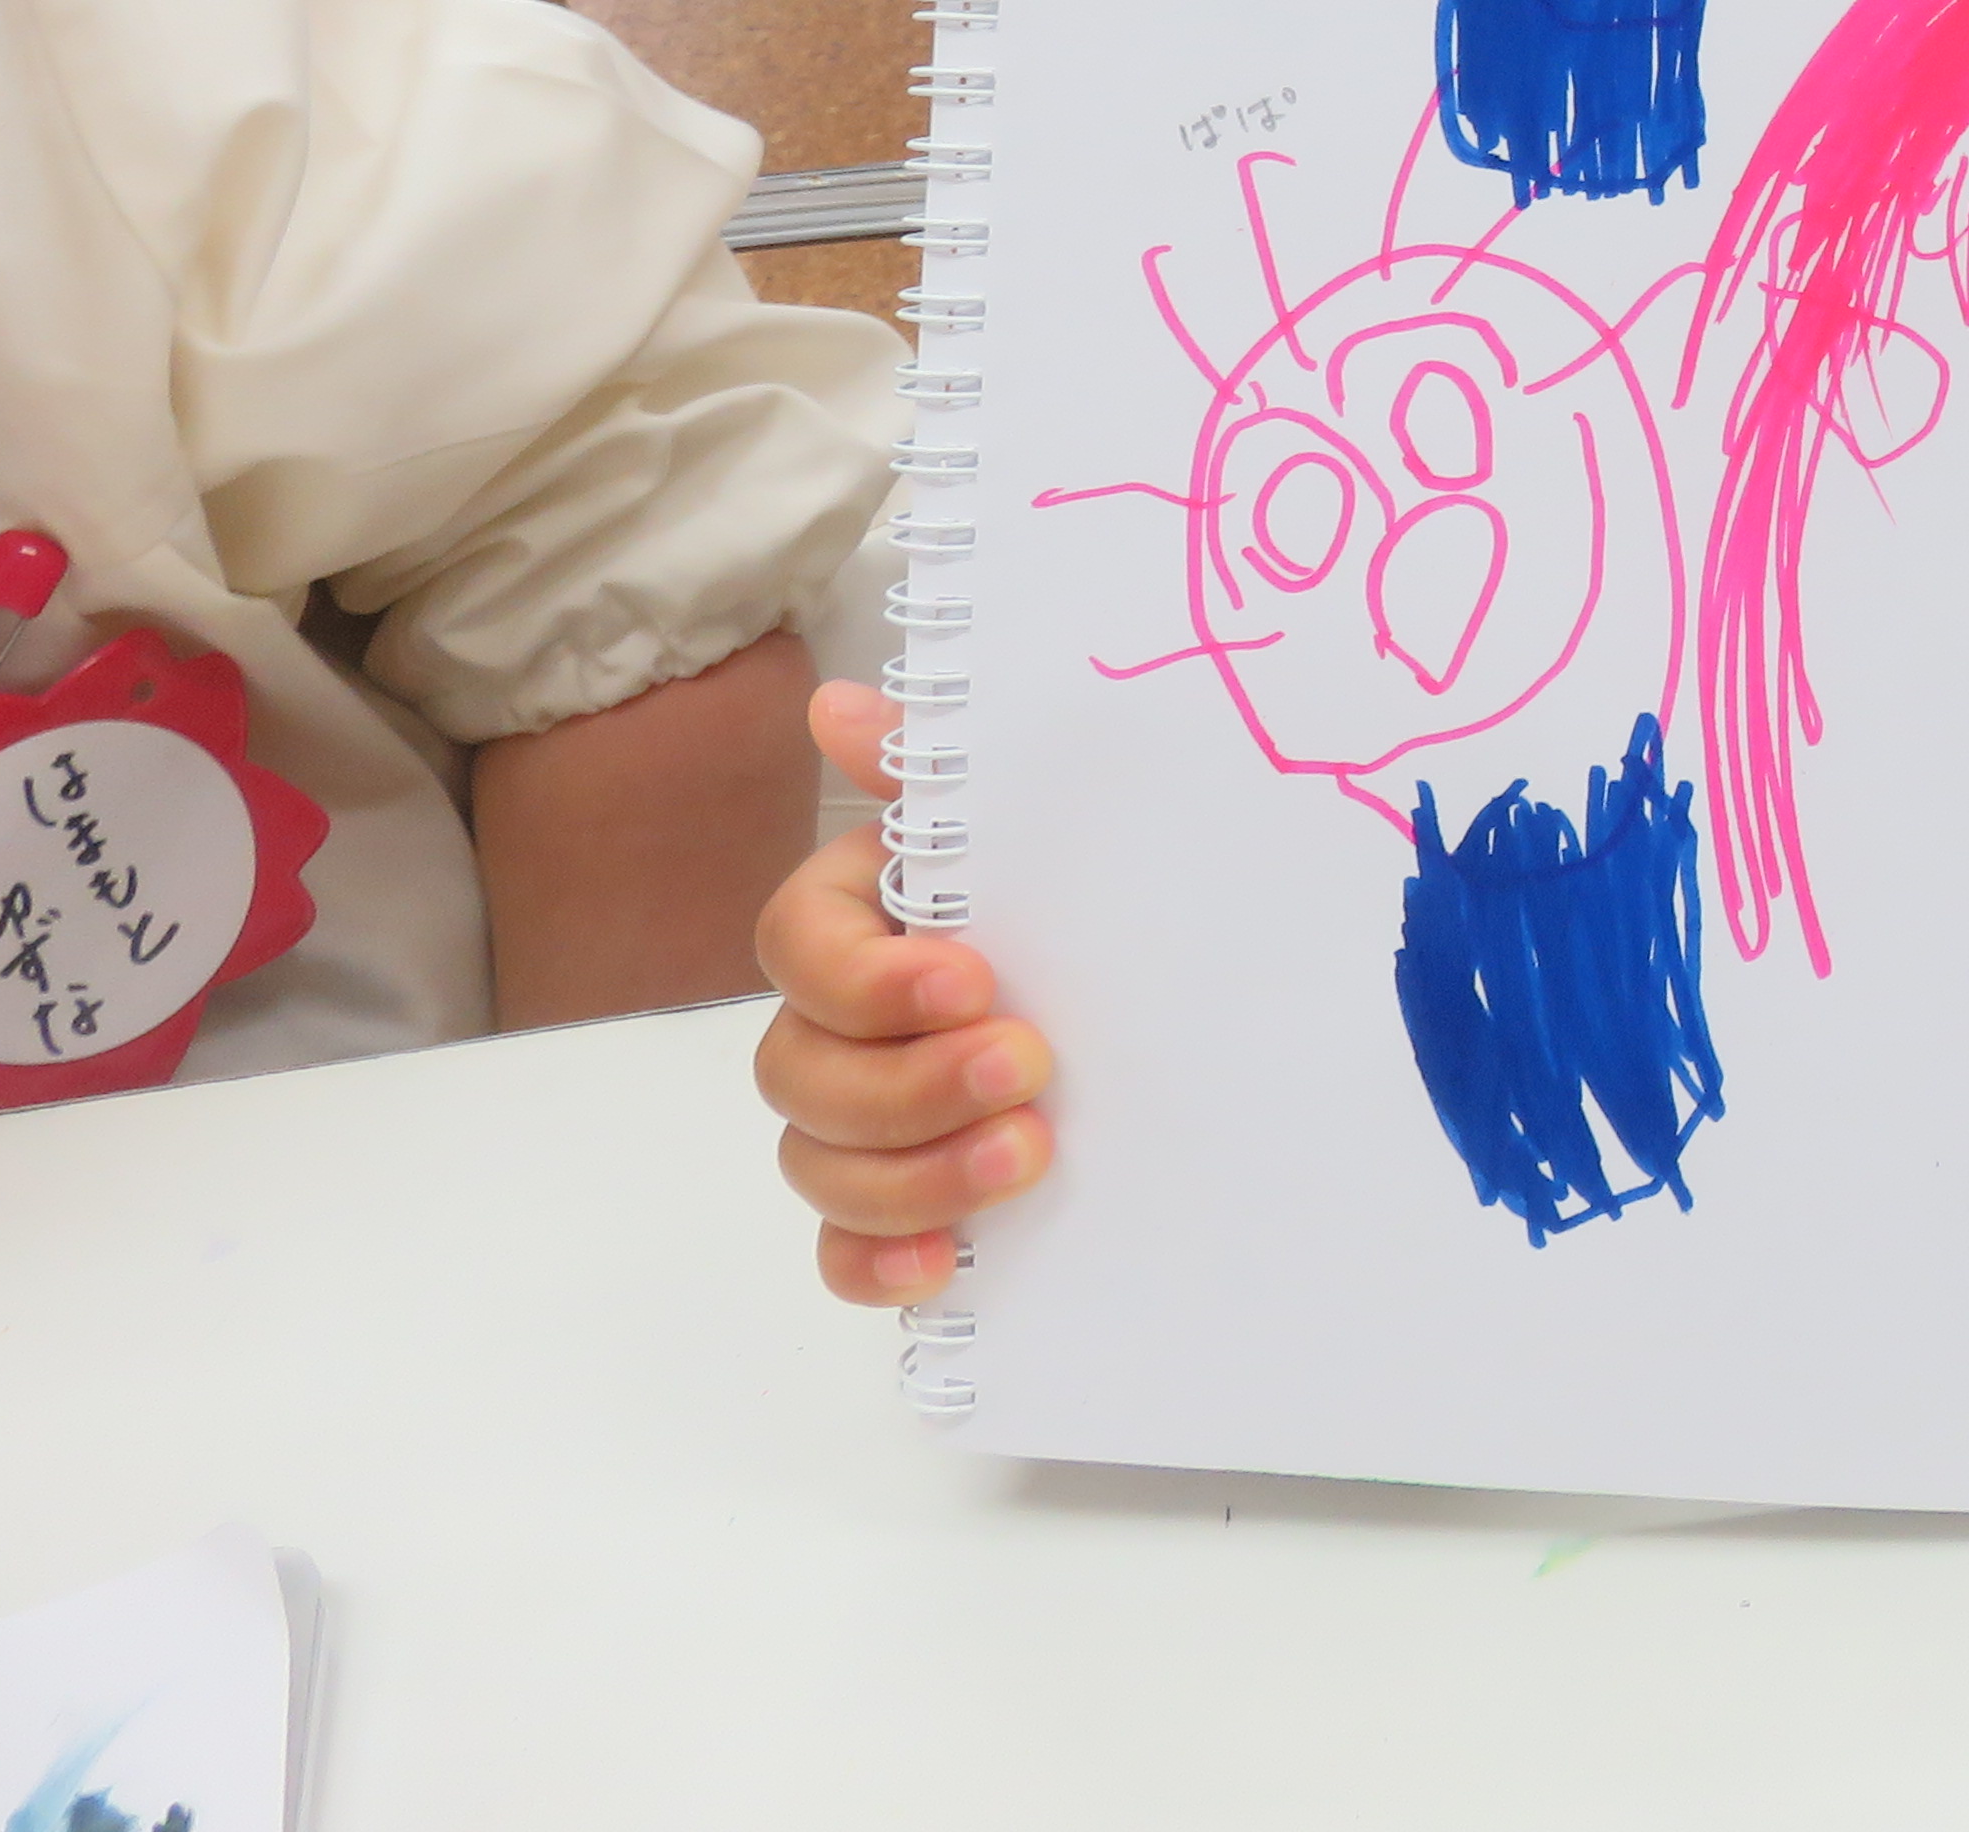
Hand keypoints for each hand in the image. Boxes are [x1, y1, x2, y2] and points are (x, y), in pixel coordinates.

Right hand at [753, 681, 1050, 1305]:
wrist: (1170, 990)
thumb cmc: (1077, 892)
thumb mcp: (1026, 826)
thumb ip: (933, 774)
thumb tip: (838, 705)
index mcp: (855, 921)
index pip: (800, 950)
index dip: (871, 977)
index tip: (975, 979)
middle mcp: (837, 1025)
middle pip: (798, 1071)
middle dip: (908, 1084)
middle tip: (1029, 1069)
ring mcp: (856, 1122)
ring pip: (816, 1163)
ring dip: (912, 1172)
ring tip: (1028, 1156)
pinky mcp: (893, 1204)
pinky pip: (839, 1252)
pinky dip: (877, 1263)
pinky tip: (945, 1262)